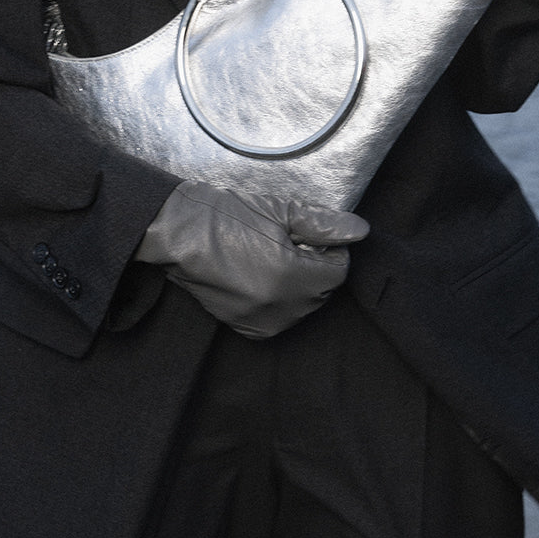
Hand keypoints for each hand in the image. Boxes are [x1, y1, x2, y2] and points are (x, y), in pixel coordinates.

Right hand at [135, 181, 368, 338]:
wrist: (178, 233)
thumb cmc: (226, 215)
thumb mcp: (279, 210)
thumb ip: (323, 223)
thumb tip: (360, 231)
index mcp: (292, 276)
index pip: (338, 270)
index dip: (329, 247)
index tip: (309, 232)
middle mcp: (281, 307)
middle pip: (323, 290)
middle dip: (315, 266)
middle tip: (288, 240)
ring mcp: (262, 321)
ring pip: (303, 305)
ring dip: (298, 283)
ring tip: (271, 256)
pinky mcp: (246, 327)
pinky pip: (280, 317)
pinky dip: (279, 300)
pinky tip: (259, 275)